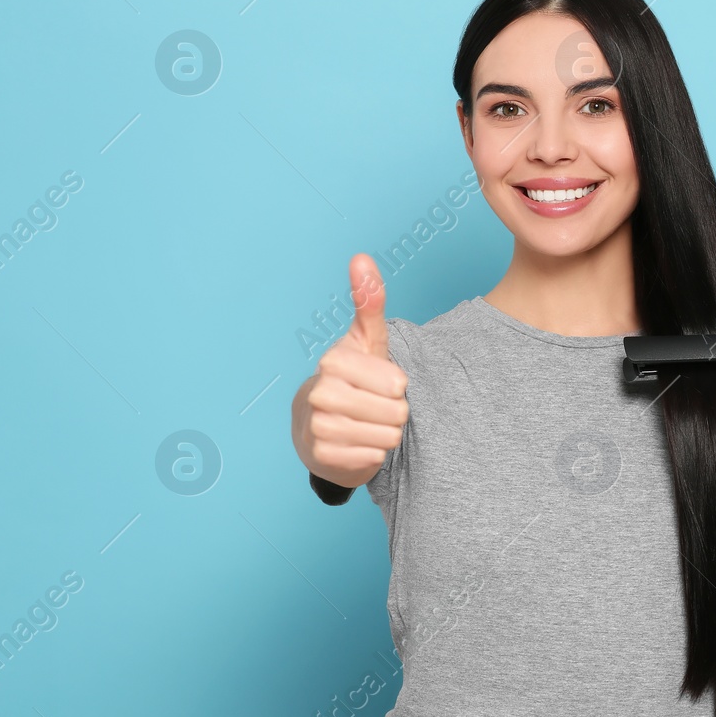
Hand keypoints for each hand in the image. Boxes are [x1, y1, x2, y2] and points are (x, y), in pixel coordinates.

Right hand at [296, 254, 409, 486]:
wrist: (320, 425)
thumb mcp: (366, 339)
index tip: (382, 381)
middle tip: (376, 404)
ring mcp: (317, 426)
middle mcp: (320, 392)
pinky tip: (357, 442)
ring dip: (385, 433)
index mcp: (334, 361)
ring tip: (367, 422)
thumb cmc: (353, 376)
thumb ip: (369, 300)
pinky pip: (372, 458)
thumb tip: (361, 257)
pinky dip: (372, 454)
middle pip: (395, 412)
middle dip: (395, 411)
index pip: (397, 384)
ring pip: (387, 437)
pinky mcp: (320, 457)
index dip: (398, 386)